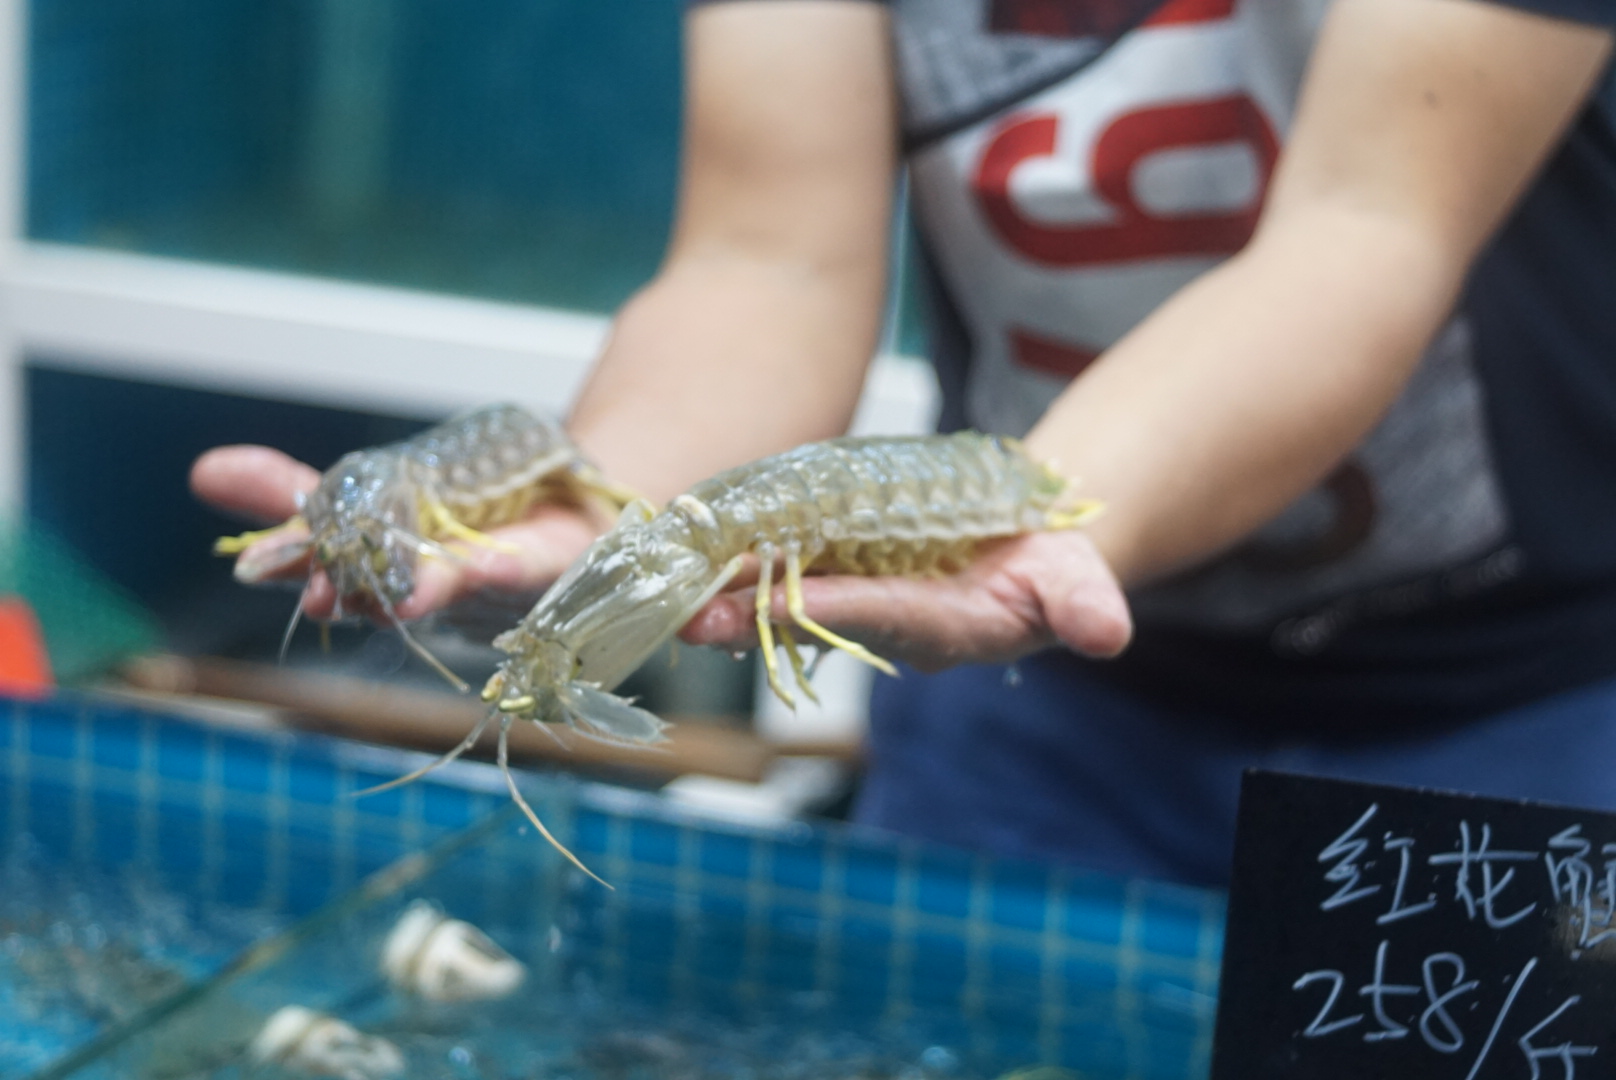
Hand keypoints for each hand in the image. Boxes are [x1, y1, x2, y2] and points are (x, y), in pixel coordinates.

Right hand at [189, 445, 600, 619]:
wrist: (561, 504)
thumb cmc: (456, 515)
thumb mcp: (369, 497)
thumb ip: (293, 489)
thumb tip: (205, 472)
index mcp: (377, 567)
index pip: (323, 561)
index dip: (291, 563)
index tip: (252, 567)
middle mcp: (428, 583)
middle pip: (383, 587)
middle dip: (353, 590)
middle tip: (318, 593)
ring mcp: (489, 578)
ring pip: (451, 584)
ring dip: (422, 588)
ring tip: (400, 593)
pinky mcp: (547, 563)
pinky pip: (528, 564)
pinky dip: (508, 565)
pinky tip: (491, 563)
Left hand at [678, 529, 1132, 672]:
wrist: (1027, 548)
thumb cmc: (1052, 565)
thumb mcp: (1079, 581)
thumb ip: (1085, 606)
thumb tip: (1106, 633)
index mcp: (942, 626)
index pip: (878, 618)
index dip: (826, 612)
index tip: (774, 608)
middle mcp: (887, 621)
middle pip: (811, 618)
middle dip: (750, 619)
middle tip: (687, 619)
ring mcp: (860, 599)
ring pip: (786, 597)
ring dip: (728, 595)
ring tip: (667, 592)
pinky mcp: (841, 574)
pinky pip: (783, 570)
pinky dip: (740, 563)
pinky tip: (690, 555)